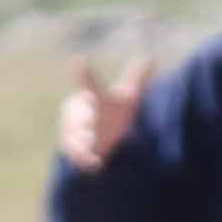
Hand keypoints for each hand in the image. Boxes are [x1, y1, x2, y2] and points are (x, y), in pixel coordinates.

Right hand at [57, 55, 150, 173]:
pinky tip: (94, 163)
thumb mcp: (127, 98)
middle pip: (81, 113)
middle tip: (93, 121)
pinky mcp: (71, 146)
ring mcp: (72, 129)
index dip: (85, 73)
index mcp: (93, 96)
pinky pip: (75, 152)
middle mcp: (80, 111)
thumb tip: (151, 57)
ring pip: (76, 133)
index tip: (79, 60)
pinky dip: (83, 157)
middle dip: (85, 118)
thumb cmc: (112, 114)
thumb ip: (137, 79)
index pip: (90, 83)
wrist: (95, 137)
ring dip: (84, 139)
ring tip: (92, 142)